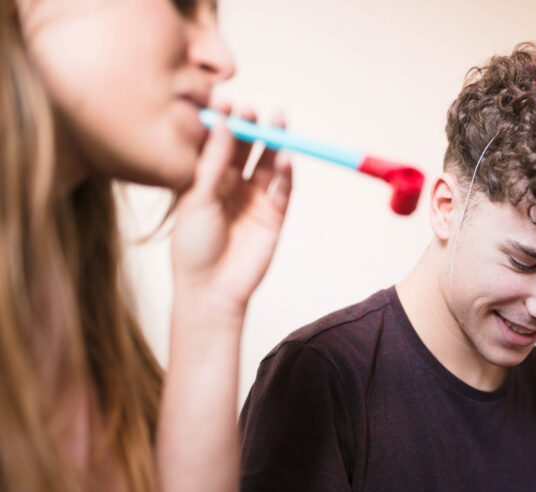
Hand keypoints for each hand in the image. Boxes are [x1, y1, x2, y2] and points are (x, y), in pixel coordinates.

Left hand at [171, 103, 292, 318]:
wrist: (211, 288)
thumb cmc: (192, 246)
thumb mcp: (196, 198)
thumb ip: (213, 162)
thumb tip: (223, 125)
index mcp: (207, 181)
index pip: (219, 145)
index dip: (225, 124)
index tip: (224, 102)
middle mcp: (232, 187)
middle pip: (248, 151)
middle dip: (254, 128)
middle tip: (256, 108)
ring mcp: (255, 201)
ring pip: (269, 166)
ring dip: (275, 143)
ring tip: (279, 119)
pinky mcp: (274, 217)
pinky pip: (284, 190)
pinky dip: (287, 173)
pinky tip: (286, 156)